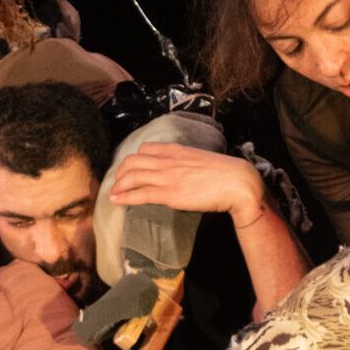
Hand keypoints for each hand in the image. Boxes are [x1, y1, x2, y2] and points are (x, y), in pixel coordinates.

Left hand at [109, 144, 264, 227]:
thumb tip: (182, 173)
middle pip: (132, 161)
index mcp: (176, 150)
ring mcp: (167, 176)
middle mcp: (168, 160)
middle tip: (117, 183)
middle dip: (120, 172)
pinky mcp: (170, 193)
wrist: (237, 182)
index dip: (133, 159)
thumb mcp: (201, 160)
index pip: (145, 149)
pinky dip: (125, 196)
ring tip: (112, 194)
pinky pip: (140, 193)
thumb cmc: (225, 173)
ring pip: (132, 176)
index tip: (130, 169)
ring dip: (118, 185)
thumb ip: (187, 163)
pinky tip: (116, 200)